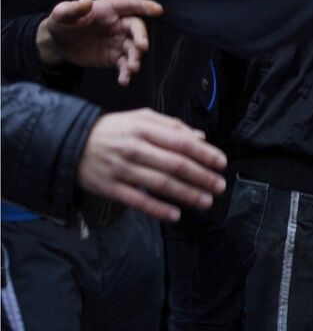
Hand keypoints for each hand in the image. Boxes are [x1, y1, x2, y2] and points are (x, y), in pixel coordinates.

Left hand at [37, 0, 162, 85]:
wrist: (57, 43)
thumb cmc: (63, 22)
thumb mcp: (62, 13)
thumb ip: (73, 8)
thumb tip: (86, 1)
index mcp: (111, 9)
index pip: (131, 5)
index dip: (144, 6)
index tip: (157, 10)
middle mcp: (119, 24)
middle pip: (137, 28)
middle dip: (141, 37)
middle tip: (142, 47)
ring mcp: (119, 41)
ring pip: (133, 49)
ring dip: (136, 58)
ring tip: (133, 68)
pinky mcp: (114, 57)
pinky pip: (124, 65)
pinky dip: (126, 73)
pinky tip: (124, 80)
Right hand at [76, 109, 227, 222]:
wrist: (71, 144)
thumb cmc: (113, 130)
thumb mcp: (141, 118)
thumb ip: (171, 126)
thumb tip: (200, 137)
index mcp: (145, 128)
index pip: (182, 142)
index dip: (204, 153)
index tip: (221, 163)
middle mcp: (135, 148)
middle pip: (175, 165)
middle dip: (201, 177)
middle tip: (220, 186)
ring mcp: (122, 170)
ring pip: (160, 184)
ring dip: (186, 194)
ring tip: (206, 201)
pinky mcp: (110, 188)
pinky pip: (138, 201)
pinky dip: (158, 209)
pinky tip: (175, 215)